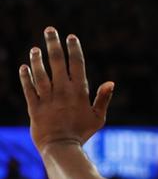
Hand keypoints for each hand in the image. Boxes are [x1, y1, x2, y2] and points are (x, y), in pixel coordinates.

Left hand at [19, 28, 114, 150]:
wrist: (61, 148)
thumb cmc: (82, 133)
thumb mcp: (99, 117)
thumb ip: (103, 98)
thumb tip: (111, 82)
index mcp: (79, 91)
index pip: (77, 64)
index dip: (74, 48)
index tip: (70, 36)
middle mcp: (62, 91)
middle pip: (57, 62)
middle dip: (53, 44)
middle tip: (50, 30)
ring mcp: (47, 98)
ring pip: (41, 73)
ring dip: (37, 59)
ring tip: (35, 48)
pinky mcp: (34, 107)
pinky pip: (28, 89)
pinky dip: (26, 77)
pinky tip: (24, 67)